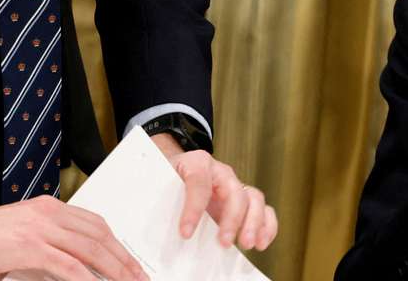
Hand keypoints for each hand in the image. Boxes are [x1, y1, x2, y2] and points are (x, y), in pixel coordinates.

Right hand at [0, 192, 145, 280]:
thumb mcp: (23, 232)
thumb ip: (49, 240)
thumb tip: (73, 262)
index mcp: (51, 208)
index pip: (96, 224)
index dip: (117, 243)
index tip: (130, 259)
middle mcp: (50, 214)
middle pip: (100, 237)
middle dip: (124, 259)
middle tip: (140, 276)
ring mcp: (41, 230)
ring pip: (90, 250)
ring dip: (114, 270)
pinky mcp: (30, 248)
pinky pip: (67, 265)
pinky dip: (86, 278)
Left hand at [150, 135, 277, 250]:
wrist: (176, 167)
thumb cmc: (166, 179)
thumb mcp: (157, 183)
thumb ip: (156, 201)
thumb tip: (141, 233)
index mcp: (196, 163)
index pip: (198, 182)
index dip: (193, 208)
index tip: (185, 233)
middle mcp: (221, 172)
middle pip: (234, 190)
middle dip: (231, 218)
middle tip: (223, 243)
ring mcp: (235, 185)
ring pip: (254, 198)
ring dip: (253, 223)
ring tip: (246, 245)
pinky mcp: (244, 200)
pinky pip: (264, 209)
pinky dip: (267, 225)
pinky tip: (261, 243)